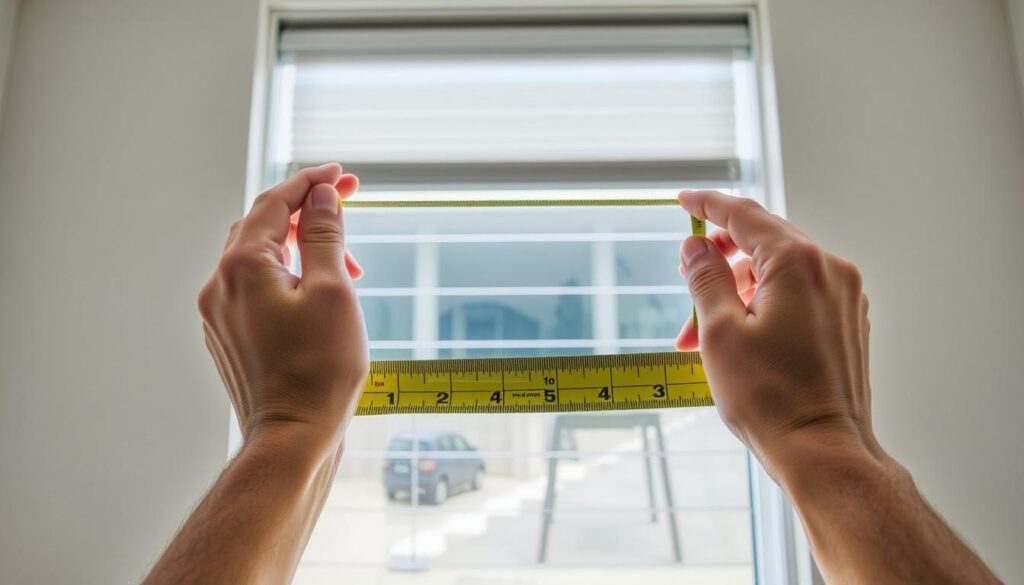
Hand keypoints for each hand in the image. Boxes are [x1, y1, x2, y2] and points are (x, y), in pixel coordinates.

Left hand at [198, 163, 368, 449]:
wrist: (292, 438)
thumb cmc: (319, 371)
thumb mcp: (334, 292)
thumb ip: (325, 235)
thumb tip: (320, 196)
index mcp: (243, 266)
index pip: (276, 202)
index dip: (312, 182)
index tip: (342, 174)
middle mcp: (220, 285)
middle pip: (262, 225)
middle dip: (306, 212)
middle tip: (346, 204)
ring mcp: (218, 313)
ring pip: (258, 257)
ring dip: (299, 247)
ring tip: (346, 267)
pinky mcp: (227, 336)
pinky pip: (254, 288)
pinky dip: (286, 276)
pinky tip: (317, 293)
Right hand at [675, 190, 881, 479]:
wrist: (822, 450)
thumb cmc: (771, 399)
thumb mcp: (719, 332)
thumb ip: (705, 278)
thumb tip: (695, 247)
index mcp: (797, 264)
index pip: (744, 216)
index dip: (708, 206)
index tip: (685, 201)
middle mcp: (829, 271)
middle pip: (764, 242)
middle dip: (719, 260)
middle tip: (687, 277)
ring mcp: (844, 297)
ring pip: (779, 274)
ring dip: (737, 291)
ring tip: (701, 333)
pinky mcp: (847, 322)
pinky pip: (799, 296)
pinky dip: (764, 305)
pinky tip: (738, 336)